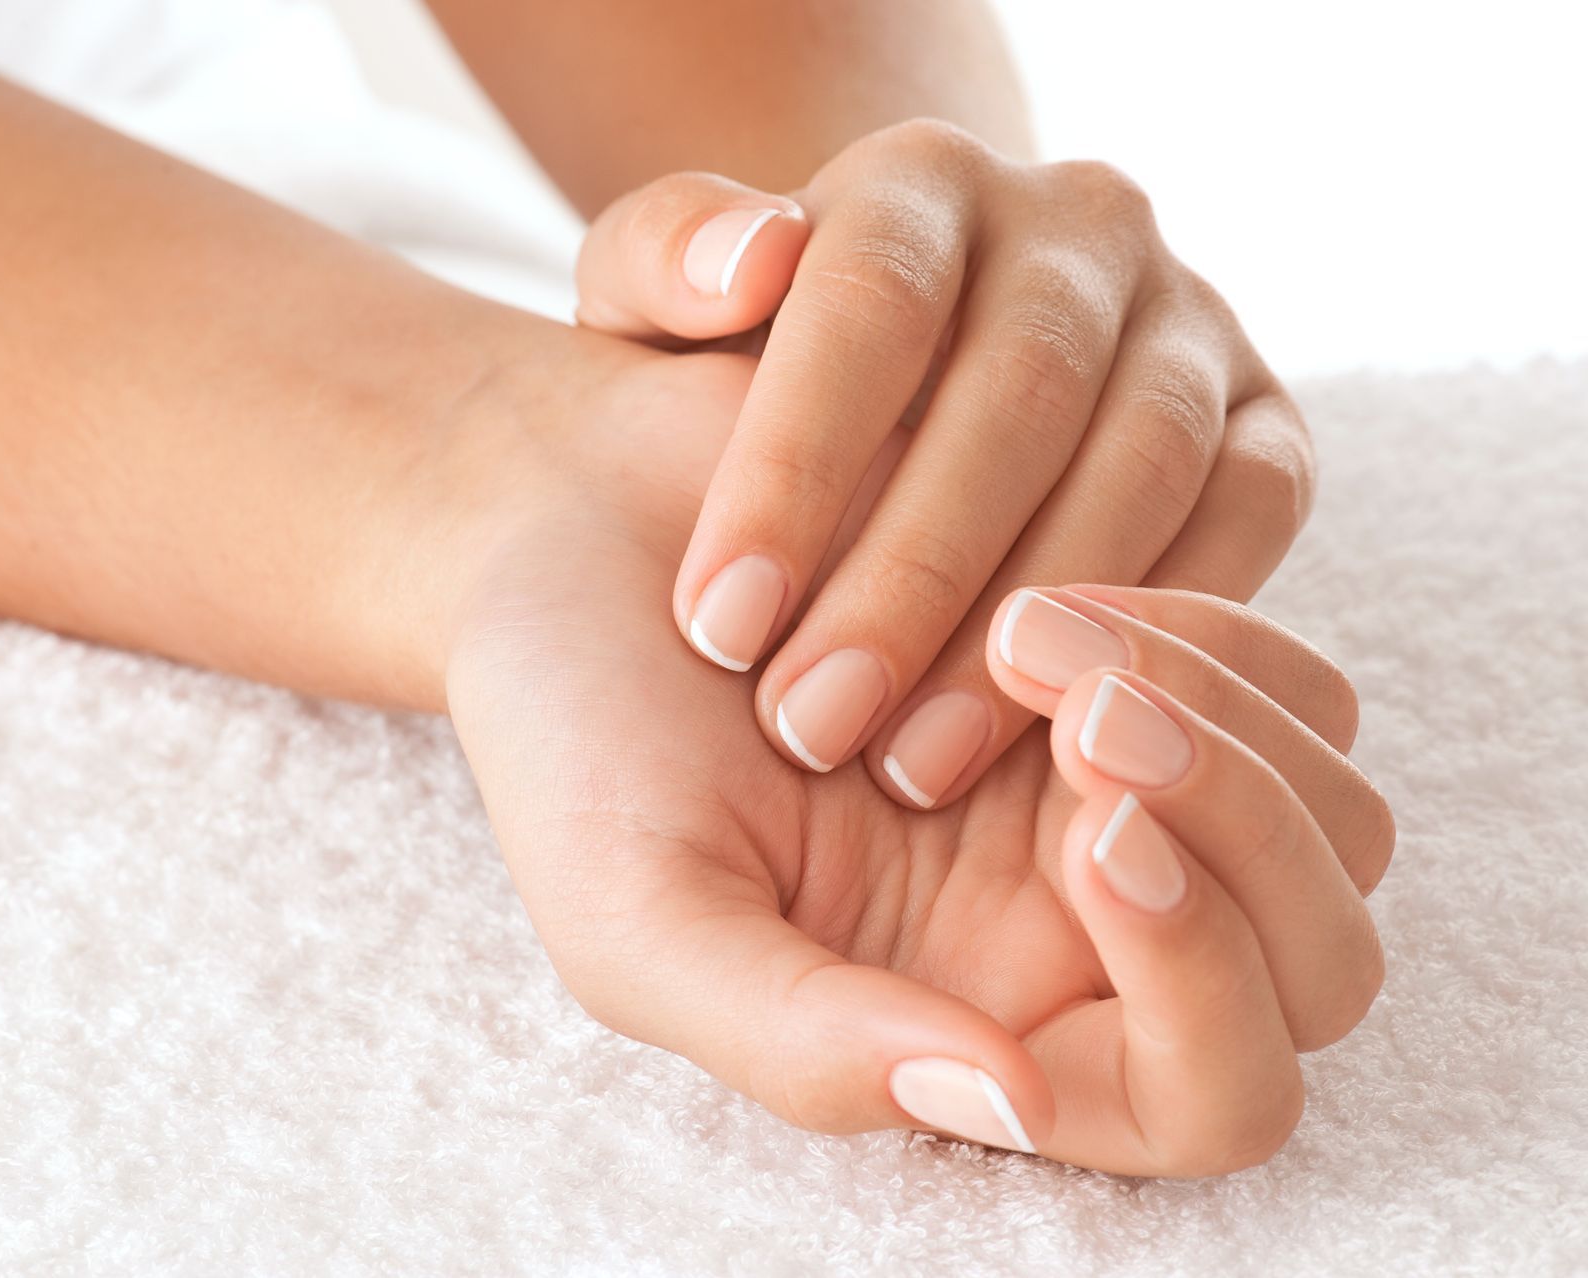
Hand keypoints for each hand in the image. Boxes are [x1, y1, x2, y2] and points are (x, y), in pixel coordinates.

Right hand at [449, 354, 1389, 1174]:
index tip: (1086, 838)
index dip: (1202, 994)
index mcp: (973, 1020)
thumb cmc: (580, 737)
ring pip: (1335, 813)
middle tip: (1084, 716)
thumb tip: (1015, 1100)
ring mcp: (1121, 794)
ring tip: (1032, 628)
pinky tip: (1054, 583)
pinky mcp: (1142, 663)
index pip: (1206, 1097)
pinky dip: (1210, 626)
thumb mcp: (639, 918)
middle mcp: (1074, 930)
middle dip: (1244, 833)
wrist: (567, 529)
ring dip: (1226, 719)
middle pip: (1320, 963)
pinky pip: (1285, 676)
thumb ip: (801, 1043)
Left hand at [574, 121, 1314, 815]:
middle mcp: (1076, 225)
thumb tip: (747, 259)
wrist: (908, 381)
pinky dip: (1170, 627)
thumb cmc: (749, 369)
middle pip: (1017, 390)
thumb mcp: (660, 311)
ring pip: (1141, 462)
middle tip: (808, 728)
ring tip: (913, 767)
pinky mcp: (1267, 419)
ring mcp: (1188, 320)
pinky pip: (1253, 514)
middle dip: (910, 576)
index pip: (872, 301)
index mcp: (924, 183)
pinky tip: (1058, 734)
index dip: (796, 466)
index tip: (717, 628)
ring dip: (1033, 628)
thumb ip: (661, 266)